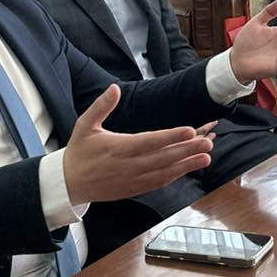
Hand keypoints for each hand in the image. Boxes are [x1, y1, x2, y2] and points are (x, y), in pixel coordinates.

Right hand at [63, 85, 213, 203]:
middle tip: (208, 142)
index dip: (171, 137)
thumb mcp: (84, 125)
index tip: (190, 130)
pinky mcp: (135, 188)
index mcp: (118, 148)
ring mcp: (133, 179)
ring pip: (165, 172)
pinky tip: (189, 168)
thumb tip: (114, 88)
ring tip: (206, 156)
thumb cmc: (79, 152)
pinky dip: (175, 175)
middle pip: (163, 157)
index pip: (150, 141)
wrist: (68, 184)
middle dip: (187, 150)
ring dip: (187, 164)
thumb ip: (101, 106)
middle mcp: (128, 165)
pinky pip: (159, 182)